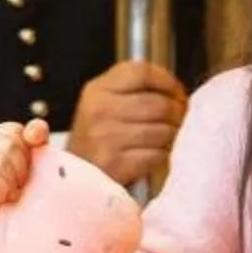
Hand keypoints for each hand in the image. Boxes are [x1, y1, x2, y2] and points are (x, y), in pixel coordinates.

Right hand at [0, 118, 44, 211]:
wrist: (13, 219)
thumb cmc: (26, 187)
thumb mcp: (37, 157)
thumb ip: (38, 136)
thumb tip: (33, 131)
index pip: (15, 131)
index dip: (27, 151)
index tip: (27, 166)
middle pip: (9, 144)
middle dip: (22, 167)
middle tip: (20, 183)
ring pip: (0, 161)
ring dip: (13, 181)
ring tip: (12, 191)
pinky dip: (3, 190)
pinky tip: (3, 197)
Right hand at [67, 60, 187, 186]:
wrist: (71, 180)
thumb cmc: (96, 141)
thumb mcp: (103, 105)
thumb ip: (133, 90)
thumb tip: (176, 92)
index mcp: (97, 90)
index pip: (142, 72)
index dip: (168, 81)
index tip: (177, 92)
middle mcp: (99, 110)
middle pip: (158, 103)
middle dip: (178, 113)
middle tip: (180, 119)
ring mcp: (106, 137)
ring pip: (162, 130)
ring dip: (173, 136)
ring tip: (168, 138)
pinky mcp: (115, 163)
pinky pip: (157, 154)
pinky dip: (163, 155)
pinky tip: (156, 155)